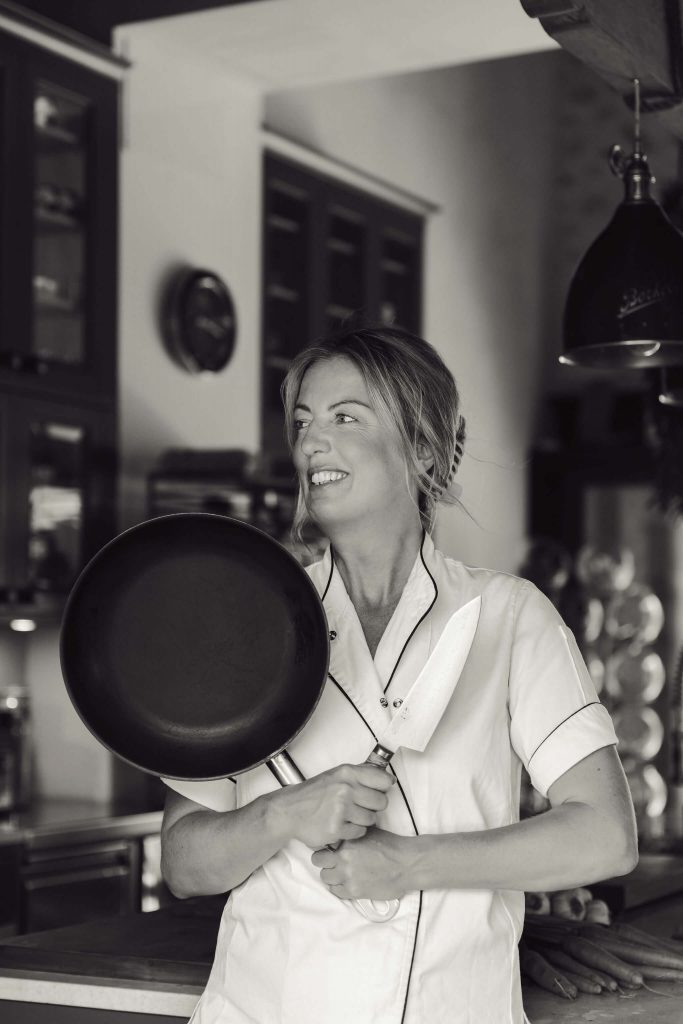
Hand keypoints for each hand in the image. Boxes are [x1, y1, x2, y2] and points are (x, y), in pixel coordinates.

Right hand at [275, 763, 395, 848]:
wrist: (291, 810)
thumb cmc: (316, 793)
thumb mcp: (336, 775)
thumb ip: (360, 775)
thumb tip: (388, 779)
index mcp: (347, 773)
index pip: (384, 780)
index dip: (384, 788)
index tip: (378, 791)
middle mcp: (346, 789)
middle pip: (381, 802)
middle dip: (374, 806)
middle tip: (361, 806)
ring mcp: (341, 809)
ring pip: (372, 819)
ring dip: (363, 820)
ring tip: (349, 816)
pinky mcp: (337, 829)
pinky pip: (360, 832)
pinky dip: (353, 831)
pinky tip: (343, 825)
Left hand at [311, 826, 409, 900]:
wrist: (406, 863)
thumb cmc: (390, 845)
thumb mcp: (368, 832)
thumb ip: (350, 835)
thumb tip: (338, 835)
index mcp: (346, 842)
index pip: (321, 846)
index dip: (324, 848)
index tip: (328, 851)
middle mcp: (344, 859)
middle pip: (319, 862)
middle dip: (324, 861)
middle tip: (333, 862)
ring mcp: (348, 877)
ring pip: (326, 878)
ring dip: (332, 875)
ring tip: (342, 873)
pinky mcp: (355, 891)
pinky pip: (337, 891)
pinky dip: (340, 887)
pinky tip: (349, 882)